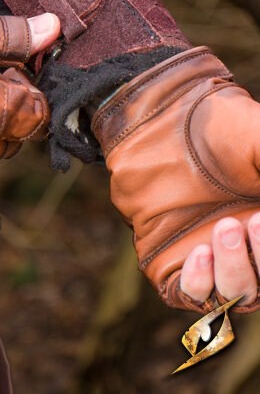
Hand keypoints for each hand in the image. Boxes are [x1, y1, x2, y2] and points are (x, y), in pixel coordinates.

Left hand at [92, 47, 259, 312]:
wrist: (163, 122)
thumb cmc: (221, 128)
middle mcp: (248, 249)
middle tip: (252, 221)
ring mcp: (213, 260)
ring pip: (237, 293)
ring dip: (236, 269)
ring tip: (224, 227)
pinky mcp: (174, 264)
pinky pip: (191, 293)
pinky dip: (200, 282)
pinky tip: (199, 252)